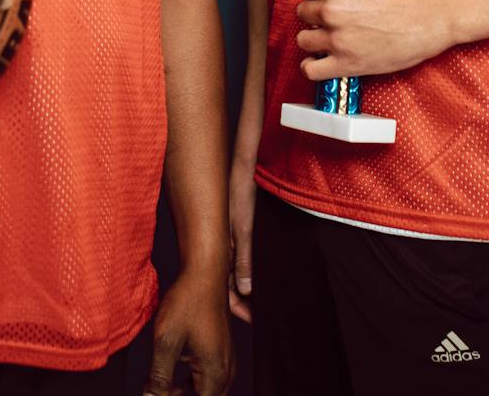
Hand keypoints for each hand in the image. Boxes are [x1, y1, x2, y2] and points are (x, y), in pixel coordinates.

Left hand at [146, 265, 233, 394]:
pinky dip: (190, 380)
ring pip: (205, 390)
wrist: (205, 274)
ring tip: (160, 383)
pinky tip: (172, 369)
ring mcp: (226, 361)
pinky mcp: (221, 352)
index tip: (158, 394)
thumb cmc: (189, 301)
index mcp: (215, 373)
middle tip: (157, 388)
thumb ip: (159, 376)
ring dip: (183, 390)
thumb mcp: (166, 341)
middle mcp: (226, 371)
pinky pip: (207, 377)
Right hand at [227, 160, 255, 322]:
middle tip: (262, 317)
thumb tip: (246, 290)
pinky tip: (264, 277)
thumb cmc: (243, 193)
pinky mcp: (239, 232)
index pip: (226, 289)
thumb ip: (245, 258)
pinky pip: (244, 259)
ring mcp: (232, 240)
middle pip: (231, 284)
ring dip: (249, 288)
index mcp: (222, 249)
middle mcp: (225, 247)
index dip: (239, 307)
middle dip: (245, 302)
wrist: (244, 167)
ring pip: (238, 273)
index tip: (254, 320)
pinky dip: (252, 271)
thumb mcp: (245, 228)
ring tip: (266, 303)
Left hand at [292, 0, 452, 78]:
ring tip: (326, 39)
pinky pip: (311, 69)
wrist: (431, 19)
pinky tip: (321, 61)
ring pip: (303, 40)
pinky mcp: (346, 63)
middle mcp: (330, 11)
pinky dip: (312, 67)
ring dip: (313, 39)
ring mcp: (337, 39)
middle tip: (329, 18)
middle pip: (302, 12)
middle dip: (313, 15)